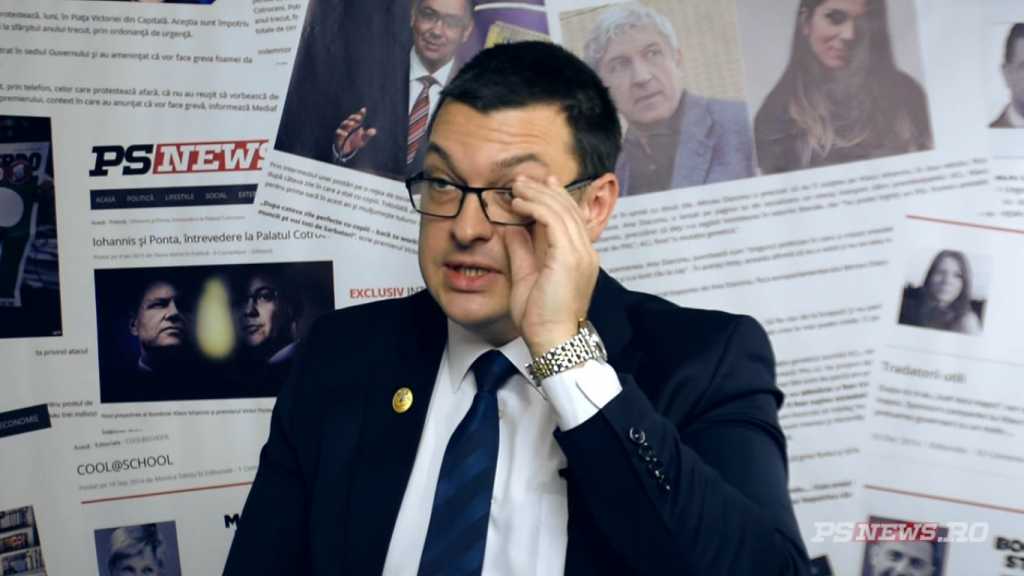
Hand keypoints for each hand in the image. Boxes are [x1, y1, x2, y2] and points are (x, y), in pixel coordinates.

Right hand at [333, 107, 376, 158]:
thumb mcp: (362, 140)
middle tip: (359, 117)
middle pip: (350, 119)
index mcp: (354, 125)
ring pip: (343, 124)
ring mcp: (342, 130)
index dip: (360, 113)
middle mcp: (347, 126)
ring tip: (353, 124)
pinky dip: (341, 132)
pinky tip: (346, 134)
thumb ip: (367, 135)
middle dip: (354, 117)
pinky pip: (338, 132)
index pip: (357, 118)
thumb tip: (374, 131)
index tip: (364, 109)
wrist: (345, 151)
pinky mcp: (337, 136)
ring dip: (348, 123)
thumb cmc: (354, 143)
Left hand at [503, 175, 598, 356]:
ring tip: (516, 186)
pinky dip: (536, 207)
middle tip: (521, 179)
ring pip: (561, 210)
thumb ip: (522, 250)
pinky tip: (519, 203)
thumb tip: (512, 228)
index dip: (554, 197)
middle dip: (544, 189)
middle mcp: (585, 252)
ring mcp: (580, 253)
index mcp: (579, 257)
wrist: (551, 339)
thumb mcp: (527, 276)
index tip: (536, 184)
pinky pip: (554, 220)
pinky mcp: (570, 256)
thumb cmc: (540, 318)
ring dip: (538, 194)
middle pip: (567, 209)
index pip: (570, 217)